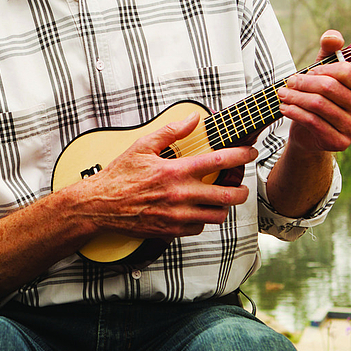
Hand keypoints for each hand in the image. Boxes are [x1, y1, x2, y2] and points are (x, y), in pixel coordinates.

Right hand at [79, 115, 255, 240]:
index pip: (219, 161)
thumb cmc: (119, 176)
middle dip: (242, 190)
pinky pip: (199, 228)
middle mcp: (180, 195)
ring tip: (221, 199)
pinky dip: (203, 220)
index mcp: (176, 171)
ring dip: (224, 207)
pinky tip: (197, 210)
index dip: (241, 155)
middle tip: (241, 185)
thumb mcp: (142, 146)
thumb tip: (192, 118)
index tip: (250, 153)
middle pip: (228, 195)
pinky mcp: (172, 231)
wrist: (100, 206)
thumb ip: (170, 131)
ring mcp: (178, 215)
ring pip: (217, 216)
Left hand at [277, 30, 350, 153]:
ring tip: (282, 93)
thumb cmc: (322, 99)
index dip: (322, 69)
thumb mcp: (325, 72)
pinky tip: (284, 107)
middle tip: (288, 82)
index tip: (306, 72)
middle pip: (329, 88)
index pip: (346, 72)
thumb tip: (332, 38)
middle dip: (304, 82)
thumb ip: (330, 51)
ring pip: (318, 105)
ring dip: (295, 96)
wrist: (313, 133)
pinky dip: (294, 112)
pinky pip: (312, 122)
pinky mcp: (340, 142)